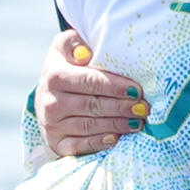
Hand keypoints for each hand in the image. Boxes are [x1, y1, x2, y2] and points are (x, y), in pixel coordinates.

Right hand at [37, 32, 141, 158]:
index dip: (116, 87)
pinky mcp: (56, 143)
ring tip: (137, 122)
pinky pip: (79, 146)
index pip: (90, 81)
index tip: (137, 90)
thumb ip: (73, 43)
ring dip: (117, 125)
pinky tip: (116, 139)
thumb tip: (85, 53)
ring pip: (89, 126)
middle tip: (144, 108)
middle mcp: (50, 102)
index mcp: (54, 76)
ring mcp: (52, 125)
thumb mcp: (63, 48)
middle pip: (93, 105)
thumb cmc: (65, 68)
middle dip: (122, 107)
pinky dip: (99, 143)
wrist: (46, 96)